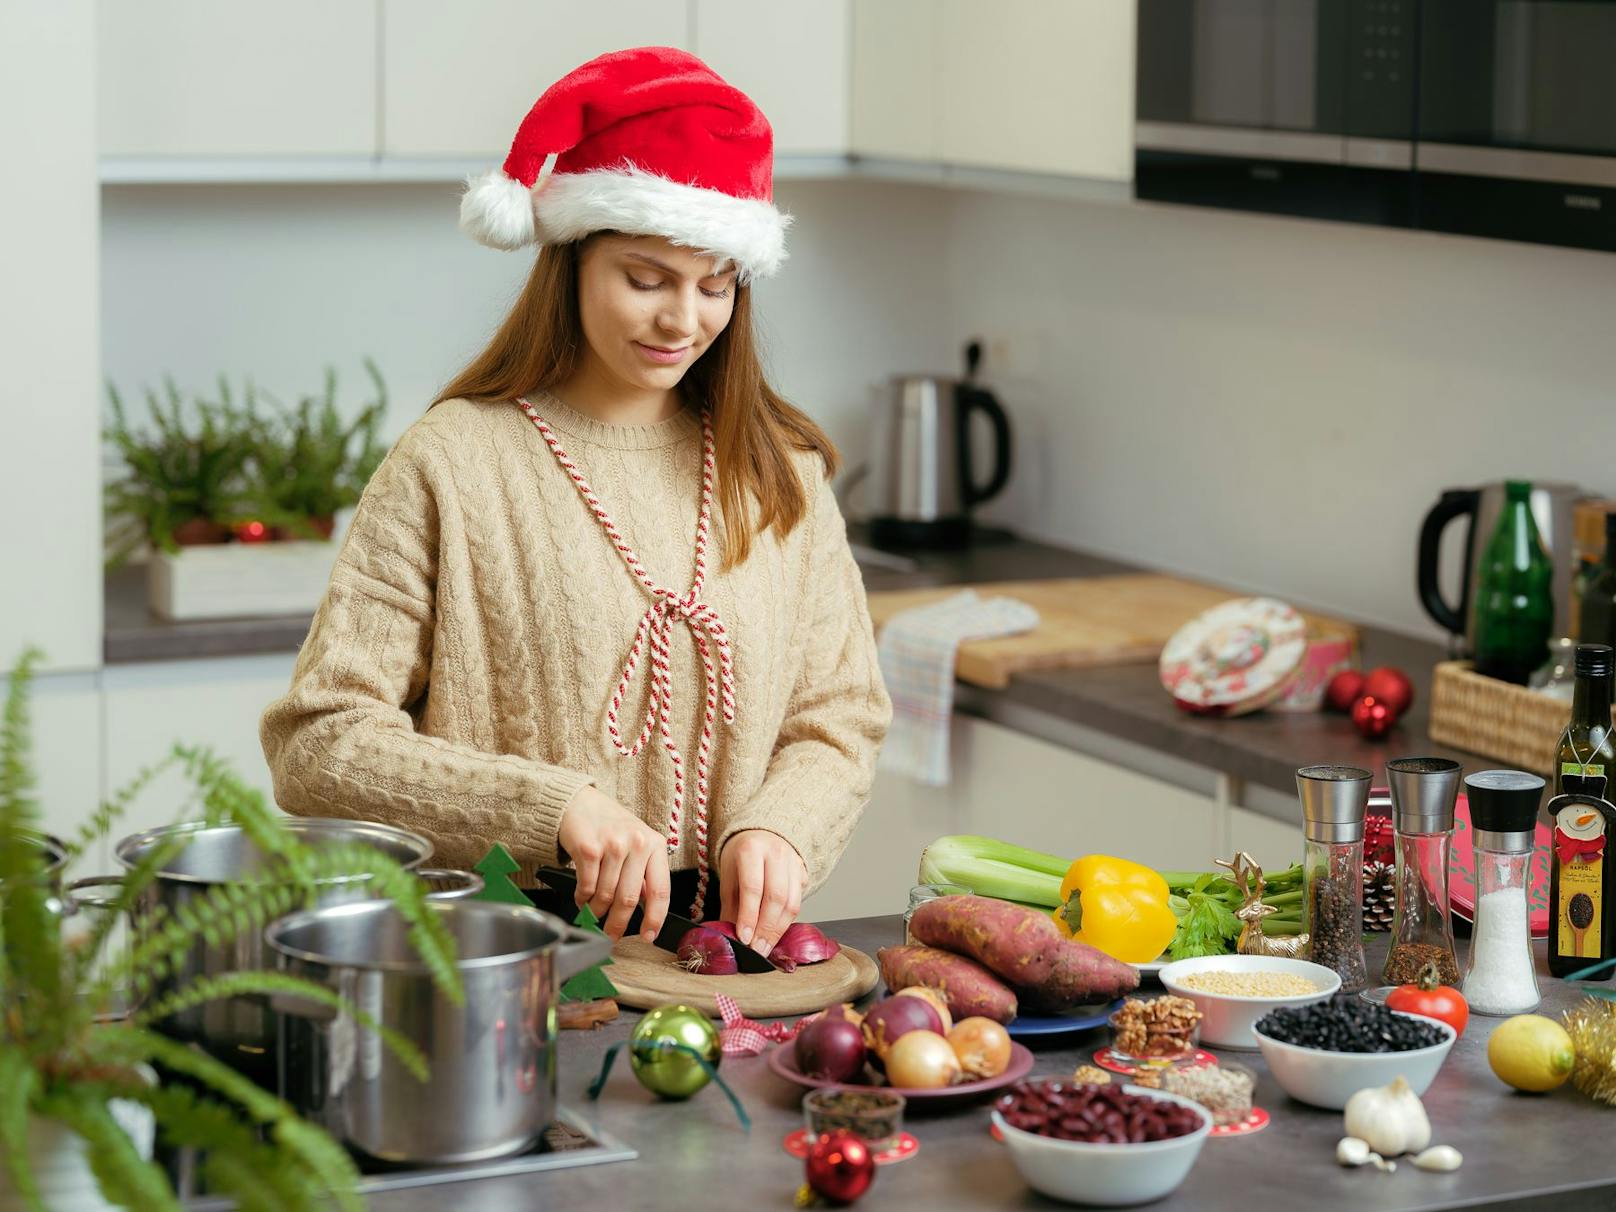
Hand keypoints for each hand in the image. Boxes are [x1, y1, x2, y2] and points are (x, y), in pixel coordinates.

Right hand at [557, 786, 670, 942]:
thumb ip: (644, 873)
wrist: (581, 803)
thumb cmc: (611, 827)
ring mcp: (613, 845)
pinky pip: (587, 887)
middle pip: (630, 899)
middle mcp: (637, 843)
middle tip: (611, 935)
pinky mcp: (588, 848)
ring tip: (593, 912)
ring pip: (606, 896)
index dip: (655, 918)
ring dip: (597, 911)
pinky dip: (583, 899)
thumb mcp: (638, 844)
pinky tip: (582, 898)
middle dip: (618, 924)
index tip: (648, 936)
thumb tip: (646, 910)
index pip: (661, 890)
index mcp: (655, 844)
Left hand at [719, 830, 806, 956]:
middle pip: (776, 897)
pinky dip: (787, 921)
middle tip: (757, 949)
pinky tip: (776, 932)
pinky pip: (799, 901)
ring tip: (766, 946)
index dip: (749, 916)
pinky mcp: (803, 872)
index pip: (753, 887)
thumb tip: (730, 938)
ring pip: (792, 902)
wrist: (762, 834)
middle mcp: (776, 853)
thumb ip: (731, 906)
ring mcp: (793, 861)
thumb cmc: (742, 857)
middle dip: (766, 928)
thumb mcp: (729, 877)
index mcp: (751, 849)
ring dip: (779, 930)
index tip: (744, 938)